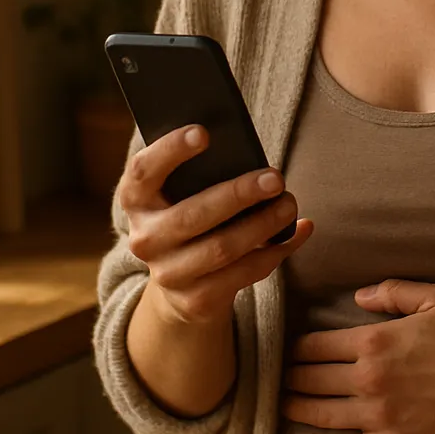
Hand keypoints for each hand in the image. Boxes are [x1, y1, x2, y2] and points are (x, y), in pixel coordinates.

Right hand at [117, 124, 313, 325]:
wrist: (181, 283)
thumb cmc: (192, 215)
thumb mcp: (184, 193)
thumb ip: (203, 173)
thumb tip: (251, 158)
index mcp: (137, 201)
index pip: (143, 171)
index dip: (169, 150)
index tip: (204, 132)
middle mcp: (144, 239)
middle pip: (192, 215)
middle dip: (239, 194)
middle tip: (275, 178)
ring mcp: (168, 274)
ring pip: (222, 248)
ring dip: (263, 225)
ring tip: (289, 204)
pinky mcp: (195, 300)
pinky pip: (242, 274)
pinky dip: (276, 251)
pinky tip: (297, 232)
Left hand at [283, 280, 434, 433]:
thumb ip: (392, 292)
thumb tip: (357, 296)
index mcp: (374, 341)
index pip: (315, 345)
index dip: (298, 348)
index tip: (293, 351)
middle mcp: (368, 378)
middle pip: (310, 379)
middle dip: (292, 377)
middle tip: (285, 378)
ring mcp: (378, 416)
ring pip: (319, 414)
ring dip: (297, 408)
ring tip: (287, 405)